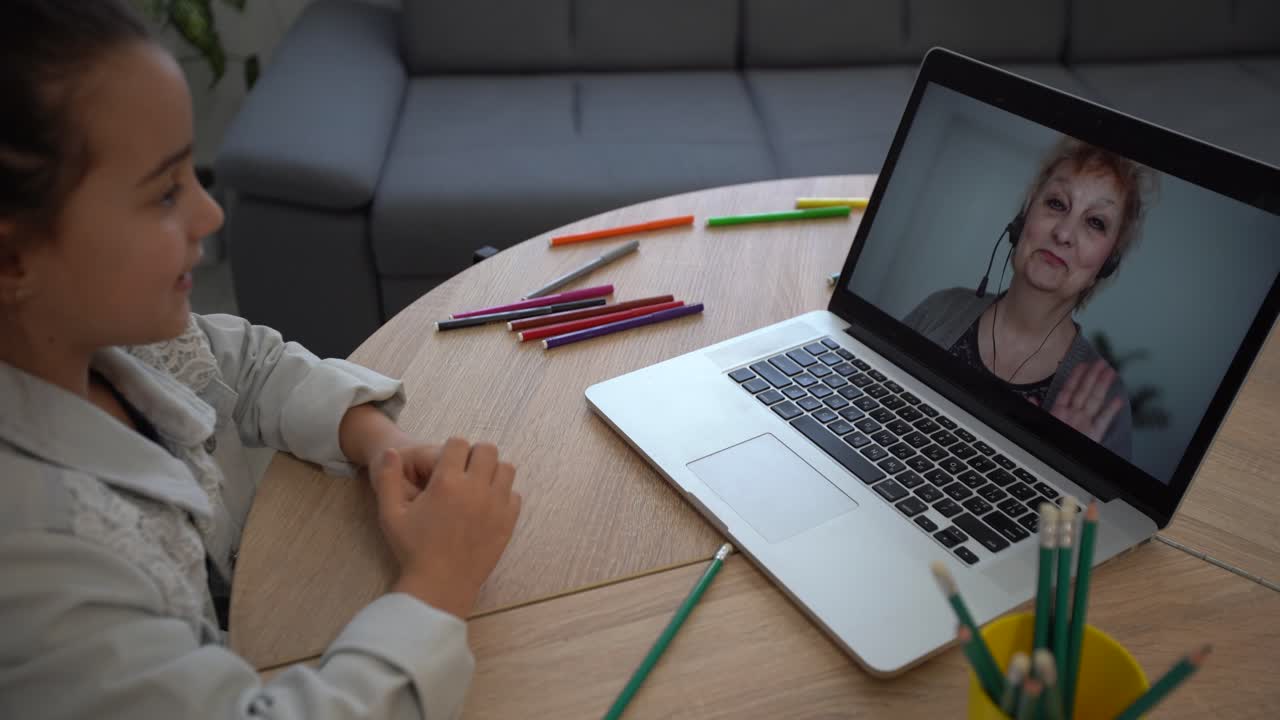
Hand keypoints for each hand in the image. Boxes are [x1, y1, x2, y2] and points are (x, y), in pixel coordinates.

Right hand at [372, 438, 521, 618]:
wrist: (441, 585)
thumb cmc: (413, 550)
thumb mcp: (390, 515)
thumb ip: (387, 479)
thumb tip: (390, 451)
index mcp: (446, 482)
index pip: (459, 443)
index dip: (451, 449)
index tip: (447, 463)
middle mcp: (475, 489)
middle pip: (487, 450)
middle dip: (475, 455)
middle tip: (464, 471)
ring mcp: (495, 505)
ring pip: (506, 468)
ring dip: (493, 471)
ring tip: (478, 486)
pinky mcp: (508, 522)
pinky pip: (515, 494)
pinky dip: (504, 495)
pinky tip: (488, 506)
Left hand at [1034, 359, 1123, 442]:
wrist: (1057, 461)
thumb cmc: (1049, 441)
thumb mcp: (1040, 423)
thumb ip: (1036, 410)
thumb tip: (1031, 398)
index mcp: (1060, 411)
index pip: (1069, 390)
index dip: (1075, 376)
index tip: (1082, 364)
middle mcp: (1074, 415)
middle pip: (1085, 391)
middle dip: (1093, 376)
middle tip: (1101, 362)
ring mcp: (1085, 423)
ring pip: (1095, 401)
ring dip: (1103, 386)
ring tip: (1110, 373)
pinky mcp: (1094, 434)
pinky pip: (1103, 421)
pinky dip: (1111, 411)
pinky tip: (1117, 400)